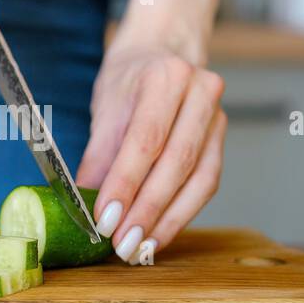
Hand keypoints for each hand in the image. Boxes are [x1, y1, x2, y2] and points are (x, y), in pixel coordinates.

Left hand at [76, 37, 227, 263]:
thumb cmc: (130, 81)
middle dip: (147, 210)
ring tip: (140, 248)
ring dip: (168, 220)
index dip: (126, 183)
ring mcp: (218, 116)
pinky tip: (159, 233)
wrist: (162, 54)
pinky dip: (182, 213)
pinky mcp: (222, 140)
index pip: (146, 139)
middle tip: (122, 244)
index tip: (106, 219)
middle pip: (176, 162)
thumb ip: (97, 159)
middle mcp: (200, 93)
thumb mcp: (105, 110)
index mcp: (166, 76)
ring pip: (199, 179)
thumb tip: (82, 207)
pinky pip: (207, 184)